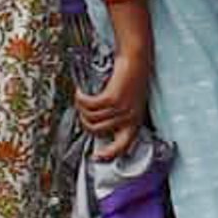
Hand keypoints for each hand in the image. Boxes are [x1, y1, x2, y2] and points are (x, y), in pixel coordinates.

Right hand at [76, 21, 151, 149]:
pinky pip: (89, 104)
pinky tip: (80, 92)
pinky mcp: (112, 97)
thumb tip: (99, 128)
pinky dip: (81, 99)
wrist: (136, 59)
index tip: (96, 157)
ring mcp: (121, 108)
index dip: (109, 155)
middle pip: (97, 131)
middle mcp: (129, 117)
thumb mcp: (130, 102)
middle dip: (85, 122)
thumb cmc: (131, 80)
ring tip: (82, 98)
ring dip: (82, 108)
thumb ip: (120, 116)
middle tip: (83, 111)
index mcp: (135, 122)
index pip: (124, 146)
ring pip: (91, 117)